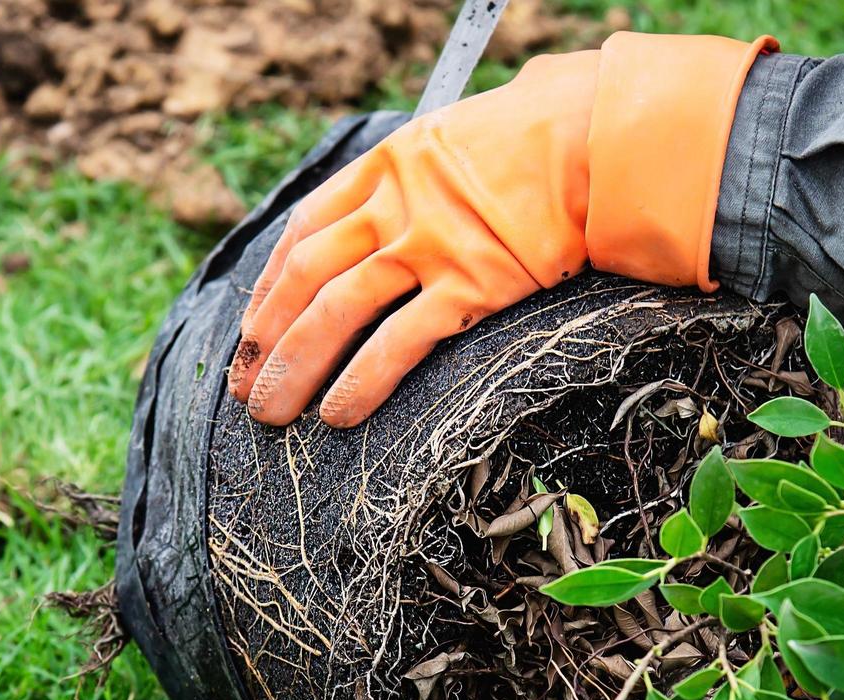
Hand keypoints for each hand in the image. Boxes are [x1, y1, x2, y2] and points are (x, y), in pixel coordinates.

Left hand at [229, 32, 775, 427]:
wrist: (596, 140)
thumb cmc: (533, 143)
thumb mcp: (450, 142)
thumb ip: (408, 183)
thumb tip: (380, 229)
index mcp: (383, 166)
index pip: (303, 231)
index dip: (268, 288)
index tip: (251, 330)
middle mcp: (394, 203)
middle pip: (306, 276)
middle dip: (266, 338)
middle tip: (246, 389)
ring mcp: (430, 243)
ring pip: (337, 311)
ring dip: (296, 367)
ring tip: (273, 414)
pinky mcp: (470, 283)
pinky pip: (400, 342)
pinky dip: (362, 381)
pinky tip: (339, 416)